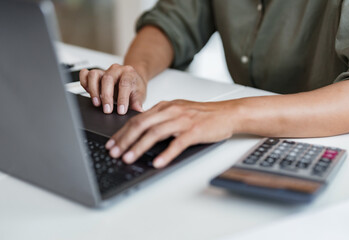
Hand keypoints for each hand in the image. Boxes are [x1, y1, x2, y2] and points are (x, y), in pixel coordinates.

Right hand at [79, 64, 146, 113]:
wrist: (132, 79)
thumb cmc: (135, 87)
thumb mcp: (140, 95)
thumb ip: (138, 103)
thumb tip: (138, 111)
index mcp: (129, 73)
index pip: (124, 84)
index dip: (122, 99)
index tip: (121, 111)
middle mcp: (116, 70)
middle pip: (108, 79)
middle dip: (106, 96)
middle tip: (107, 110)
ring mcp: (105, 71)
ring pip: (94, 75)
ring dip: (93, 90)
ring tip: (96, 103)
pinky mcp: (96, 74)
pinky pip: (85, 74)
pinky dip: (84, 83)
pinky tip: (89, 93)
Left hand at [104, 100, 236, 167]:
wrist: (227, 113)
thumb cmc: (203, 115)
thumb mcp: (178, 111)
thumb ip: (161, 118)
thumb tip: (142, 131)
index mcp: (165, 107)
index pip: (137, 119)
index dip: (122, 132)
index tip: (112, 143)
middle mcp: (171, 111)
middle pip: (141, 124)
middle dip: (124, 139)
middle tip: (114, 152)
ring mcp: (182, 120)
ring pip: (155, 133)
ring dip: (139, 146)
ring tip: (129, 158)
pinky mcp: (194, 131)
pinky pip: (177, 143)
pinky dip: (166, 153)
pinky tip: (158, 162)